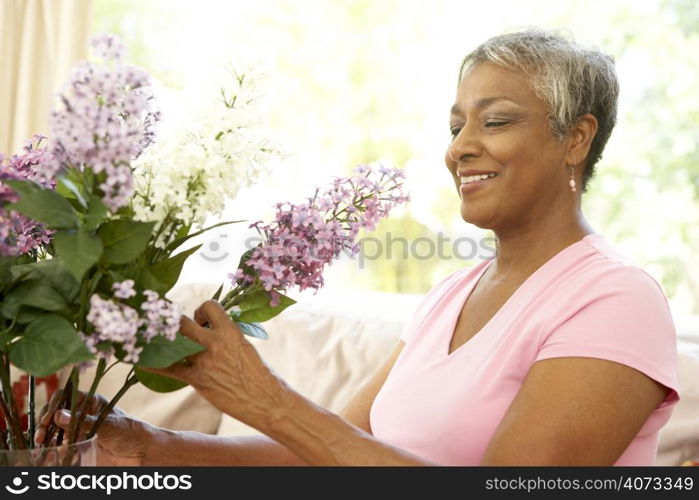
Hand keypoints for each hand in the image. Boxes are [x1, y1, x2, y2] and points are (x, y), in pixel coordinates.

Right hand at [35, 390, 151, 465]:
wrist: (140, 451)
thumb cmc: (129, 431)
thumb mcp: (107, 425)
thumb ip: (83, 421)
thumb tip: (58, 415)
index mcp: (90, 401)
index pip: (66, 396)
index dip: (54, 405)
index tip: (48, 418)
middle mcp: (82, 413)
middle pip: (56, 412)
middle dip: (45, 421)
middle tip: (40, 434)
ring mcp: (79, 428)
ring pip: (55, 428)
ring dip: (46, 435)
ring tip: (42, 443)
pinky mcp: (79, 444)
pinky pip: (61, 443)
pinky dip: (52, 447)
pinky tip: (49, 452)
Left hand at [148, 300, 286, 430]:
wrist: (265, 400)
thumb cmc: (260, 373)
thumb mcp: (246, 346)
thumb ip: (228, 336)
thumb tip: (212, 331)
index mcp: (230, 331)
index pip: (209, 306)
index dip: (202, 311)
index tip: (204, 321)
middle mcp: (214, 344)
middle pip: (183, 323)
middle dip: (179, 324)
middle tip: (181, 331)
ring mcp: (203, 362)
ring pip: (173, 343)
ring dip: (166, 341)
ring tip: (163, 341)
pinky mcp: (197, 380)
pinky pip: (168, 370)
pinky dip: (154, 366)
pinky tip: (143, 362)